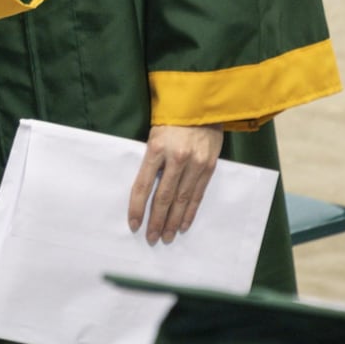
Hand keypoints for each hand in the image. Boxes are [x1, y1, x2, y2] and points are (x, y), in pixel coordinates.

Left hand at [127, 124, 223, 244]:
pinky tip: (184, 225)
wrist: (202, 104)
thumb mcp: (154, 135)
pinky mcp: (209, 167)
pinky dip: (190, 212)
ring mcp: (195, 163)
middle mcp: (176, 158)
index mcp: (156, 148)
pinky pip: (198, 194)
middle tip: (152, 238)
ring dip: (174, 221)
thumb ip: (150, 160)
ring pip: (182, 199)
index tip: (134, 225)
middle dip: (157, 221)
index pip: (143, 185)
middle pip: (164, 197)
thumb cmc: (171, 120)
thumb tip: (143, 189)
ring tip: (167, 237)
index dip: (137, 207)